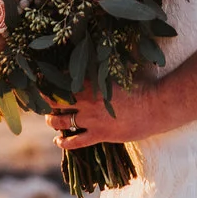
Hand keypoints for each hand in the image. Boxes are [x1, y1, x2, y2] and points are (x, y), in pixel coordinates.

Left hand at [45, 74, 167, 148]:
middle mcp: (87, 101)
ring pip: (61, 122)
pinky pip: (75, 141)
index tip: (41, 80)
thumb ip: (103, 69)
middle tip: (40, 101)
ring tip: (50, 119)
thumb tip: (94, 55)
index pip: (61, 81)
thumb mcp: (119, 73)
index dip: (48, 81)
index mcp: (91, 83)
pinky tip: (58, 141)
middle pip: (55, 101)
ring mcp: (92, 120)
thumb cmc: (141, 86)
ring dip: (51, 120)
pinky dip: (63, 142)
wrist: (156, 107)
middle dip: (45, 101)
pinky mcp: (100, 135)